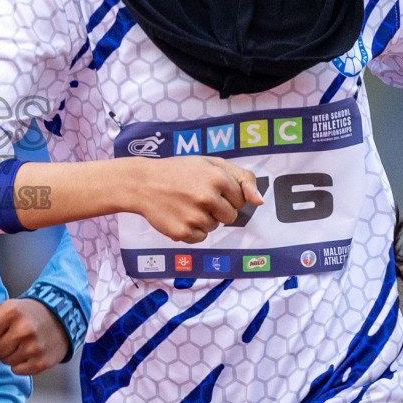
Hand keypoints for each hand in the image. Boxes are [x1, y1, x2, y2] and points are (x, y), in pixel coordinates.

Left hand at [0, 298, 69, 374]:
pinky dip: (19, 363)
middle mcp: (23, 329)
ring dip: (9, 354)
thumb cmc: (24, 314)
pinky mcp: (42, 362)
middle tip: (12, 335)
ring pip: (5, 362)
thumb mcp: (2, 310)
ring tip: (23, 341)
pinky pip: (16, 370)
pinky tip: (29, 351)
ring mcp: (34, 347)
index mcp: (10, 311)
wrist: (60, 317)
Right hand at [123, 156, 265, 243]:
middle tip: (197, 197)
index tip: (210, 187)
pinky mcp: (183, 232)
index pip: (241, 199)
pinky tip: (179, 215)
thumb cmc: (178, 171)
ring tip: (185, 204)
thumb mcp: (210, 164)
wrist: (142, 183)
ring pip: (215, 227)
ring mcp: (195, 216)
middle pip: (231, 216)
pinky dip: (192, 230)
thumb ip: (242, 178)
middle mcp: (208, 197)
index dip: (227, 194)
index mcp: (218, 178)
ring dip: (204, 219)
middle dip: (218, 209)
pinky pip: (200, 238)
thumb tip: (260, 202)